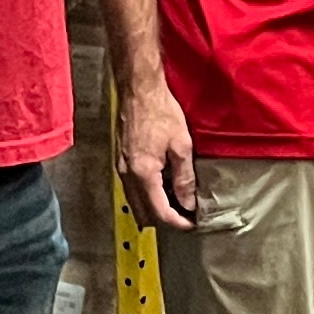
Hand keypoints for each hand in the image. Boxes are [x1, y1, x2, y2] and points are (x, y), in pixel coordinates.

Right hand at [120, 72, 198, 229]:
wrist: (139, 90)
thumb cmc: (161, 112)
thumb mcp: (181, 146)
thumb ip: (184, 178)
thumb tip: (189, 203)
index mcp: (143, 174)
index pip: (159, 212)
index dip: (177, 222)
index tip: (192, 224)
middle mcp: (128, 175)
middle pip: (143, 212)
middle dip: (165, 219)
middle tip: (185, 217)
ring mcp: (122, 168)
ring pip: (136, 201)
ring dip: (155, 208)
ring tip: (177, 205)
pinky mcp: (122, 160)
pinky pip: (132, 188)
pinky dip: (147, 195)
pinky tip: (162, 188)